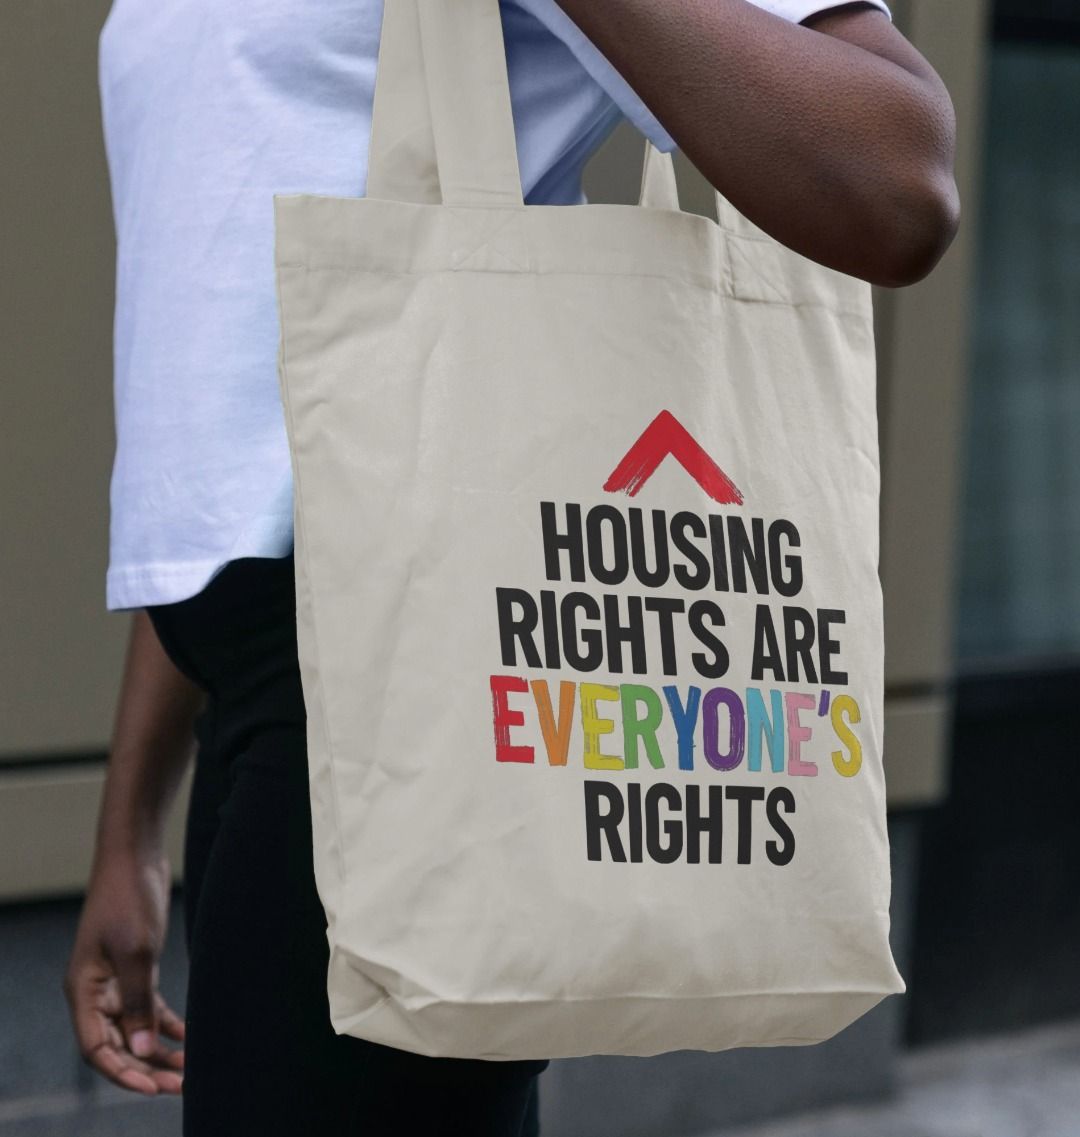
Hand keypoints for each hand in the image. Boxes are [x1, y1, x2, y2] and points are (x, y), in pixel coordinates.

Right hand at [64, 850, 184, 1094]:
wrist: (135, 856)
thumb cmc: (129, 898)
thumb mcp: (137, 952)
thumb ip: (139, 1002)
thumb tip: (143, 1050)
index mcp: (83, 991)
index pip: (97, 1048)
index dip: (124, 1072)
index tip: (153, 1087)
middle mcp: (96, 992)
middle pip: (118, 1045)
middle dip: (147, 1068)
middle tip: (181, 1085)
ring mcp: (116, 981)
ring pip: (136, 1029)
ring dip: (160, 1051)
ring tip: (189, 1071)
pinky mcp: (137, 968)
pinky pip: (149, 1009)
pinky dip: (167, 1025)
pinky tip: (189, 1039)